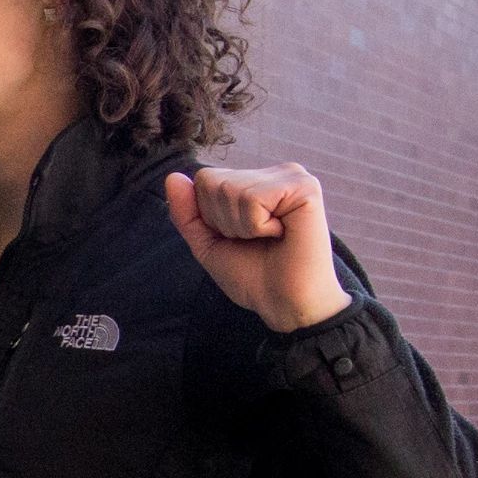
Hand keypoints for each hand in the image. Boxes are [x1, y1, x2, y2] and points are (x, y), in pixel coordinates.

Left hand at [165, 163, 350, 332]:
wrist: (286, 305)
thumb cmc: (254, 276)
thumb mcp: (208, 244)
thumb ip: (187, 213)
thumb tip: (172, 177)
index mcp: (257, 180)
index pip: (204, 179)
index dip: (210, 217)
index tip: (241, 238)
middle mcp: (276, 172)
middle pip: (214, 181)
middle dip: (225, 221)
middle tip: (257, 240)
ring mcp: (292, 176)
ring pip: (230, 190)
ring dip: (242, 226)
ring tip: (271, 238)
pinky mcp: (305, 187)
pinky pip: (252, 198)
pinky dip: (258, 226)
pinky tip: (282, 234)